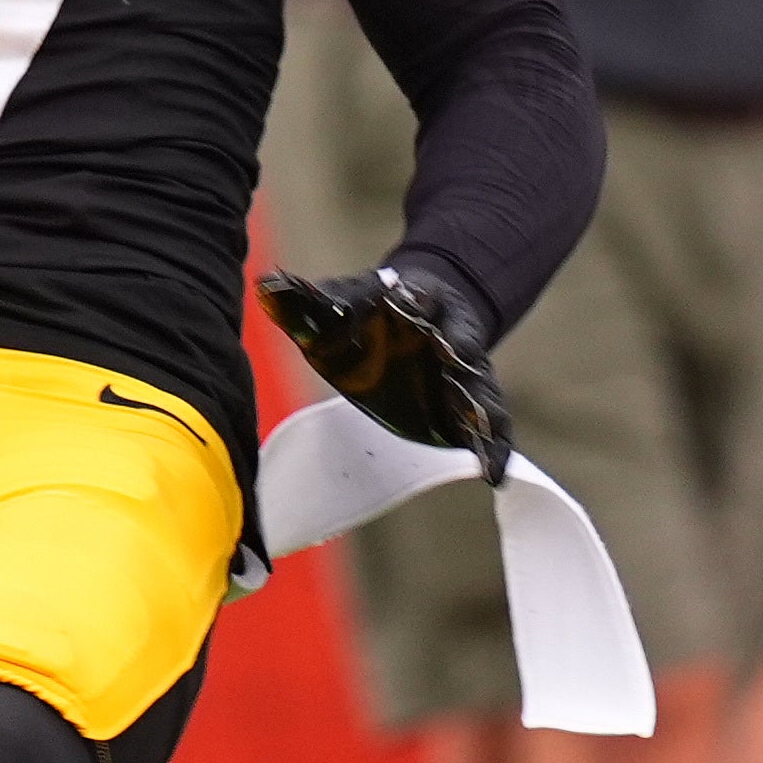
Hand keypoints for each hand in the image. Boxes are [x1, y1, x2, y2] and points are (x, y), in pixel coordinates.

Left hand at [258, 259, 512, 480]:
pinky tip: (495, 476)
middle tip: (458, 363)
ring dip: (484, 415)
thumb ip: (318, 298)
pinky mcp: (473, 399)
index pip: (417, 296)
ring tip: (487, 451)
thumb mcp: (351, 297)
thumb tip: (267, 285)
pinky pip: (491, 425)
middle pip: (460, 343)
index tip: (405, 300)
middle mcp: (452, 334)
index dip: (411, 298)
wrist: (425, 305)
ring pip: (483, 390)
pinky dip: (495, 448)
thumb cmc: (378, 308)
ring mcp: (469, 369)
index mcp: (421, 301)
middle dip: (459, 353)